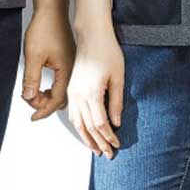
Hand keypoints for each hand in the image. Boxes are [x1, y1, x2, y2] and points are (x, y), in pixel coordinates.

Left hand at [21, 6, 74, 120]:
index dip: (43, 110)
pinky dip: (53, 87)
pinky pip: (63, 81)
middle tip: (30, 102)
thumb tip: (29, 98)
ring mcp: (72, 64)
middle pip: (62, 98)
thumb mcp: (33, 56)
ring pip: (62, 90)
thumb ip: (31, 79)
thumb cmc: (44, 28)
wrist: (52, 9)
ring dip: (49, 96)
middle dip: (45, 104)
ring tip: (34, 94)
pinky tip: (43, 85)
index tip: (32, 116)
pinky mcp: (69, 60)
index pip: (56, 100)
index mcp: (66, 71)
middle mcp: (73, 70)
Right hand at [67, 27, 123, 158]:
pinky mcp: (71, 87)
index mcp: (92, 92)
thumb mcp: (118, 77)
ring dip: (86, 137)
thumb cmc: (107, 52)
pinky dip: (79, 125)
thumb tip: (116, 123)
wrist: (91, 34)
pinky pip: (72, 113)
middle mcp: (79, 94)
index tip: (118, 145)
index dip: (109, 137)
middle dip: (98, 142)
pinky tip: (85, 131)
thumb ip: (117, 102)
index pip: (101, 123)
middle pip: (88, 126)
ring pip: (77, 122)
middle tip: (108, 155)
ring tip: (95, 149)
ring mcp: (73, 91)